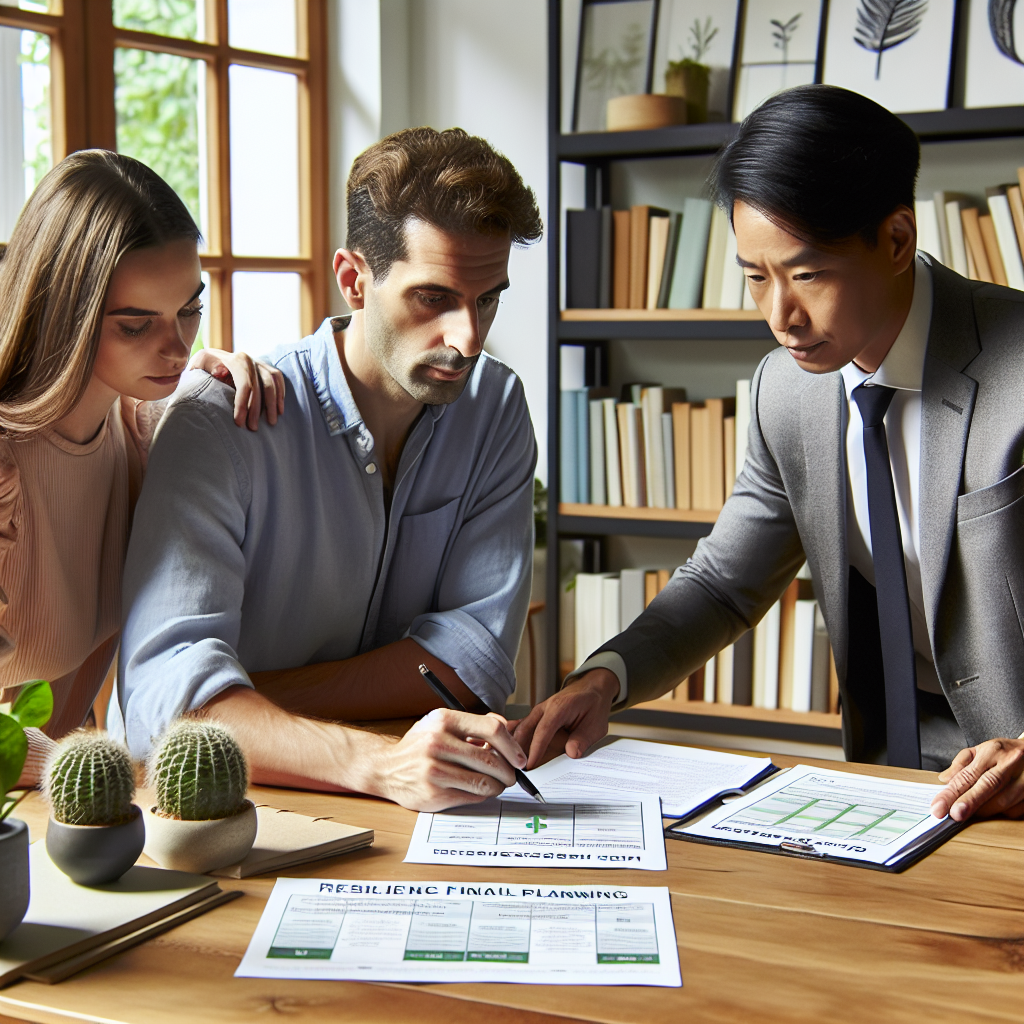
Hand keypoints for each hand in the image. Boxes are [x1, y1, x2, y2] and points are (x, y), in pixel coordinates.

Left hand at [189, 348, 285, 429]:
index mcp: (233, 360)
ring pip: (271, 382)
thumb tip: (219, 373)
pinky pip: (277, 379)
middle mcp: (247, 358)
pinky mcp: (264, 367)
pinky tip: (279, 410)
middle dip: (257, 409)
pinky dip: (280, 394)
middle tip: (253, 428)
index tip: (239, 423)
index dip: (244, 405)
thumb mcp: (196, 368)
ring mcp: (257, 362)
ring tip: (271, 422)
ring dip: (273, 404)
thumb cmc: (201, 370)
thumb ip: (201, 371)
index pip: (245, 384)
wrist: (207, 360)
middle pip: (260, 386)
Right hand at [371, 708, 527, 811]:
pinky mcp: (434, 794)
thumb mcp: (442, 723)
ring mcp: (435, 770)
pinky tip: (478, 790)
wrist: (386, 768)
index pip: (492, 729)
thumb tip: (508, 726)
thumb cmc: (420, 745)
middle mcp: (438, 742)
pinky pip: (472, 797)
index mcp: (444, 720)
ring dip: (498, 786)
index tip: (520, 758)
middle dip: (508, 772)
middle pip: (491, 760)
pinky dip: (482, 795)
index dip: (512, 746)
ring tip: (496, 784)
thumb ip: (475, 724)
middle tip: (511, 775)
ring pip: (485, 783)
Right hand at [511, 670, 617, 769]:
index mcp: (559, 707)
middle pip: (524, 729)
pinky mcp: (537, 717)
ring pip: (520, 729)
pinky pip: (523, 727)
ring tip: (513, 766)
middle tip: (516, 770)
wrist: (592, 688)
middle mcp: (544, 708)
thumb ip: (583, 739)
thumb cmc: (593, 705)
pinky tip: (512, 753)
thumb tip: (571, 753)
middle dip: (518, 750)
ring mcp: (538, 712)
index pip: (543, 731)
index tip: (529, 766)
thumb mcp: (596, 724)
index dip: (535, 750)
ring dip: (515, 746)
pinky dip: (517, 740)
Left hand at [930, 738, 1023, 821]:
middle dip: (968, 803)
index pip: (969, 774)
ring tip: (969, 812)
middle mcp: (1011, 764)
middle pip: (987, 786)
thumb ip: (961, 764)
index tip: (940, 805)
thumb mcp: (980, 749)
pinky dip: (999, 812)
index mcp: (993, 751)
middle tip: (953, 815)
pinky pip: (1014, 810)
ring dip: (982, 810)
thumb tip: (944, 780)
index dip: (953, 792)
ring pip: (1002, 802)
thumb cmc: (1004, 752)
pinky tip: (991, 808)